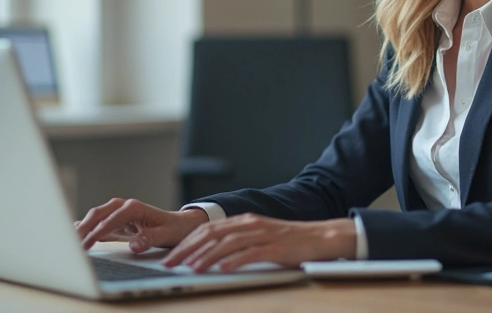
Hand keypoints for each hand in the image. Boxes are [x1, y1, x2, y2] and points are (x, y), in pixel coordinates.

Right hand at [74, 198, 207, 251]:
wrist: (180, 224)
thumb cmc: (174, 228)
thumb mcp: (166, 235)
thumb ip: (149, 239)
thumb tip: (134, 245)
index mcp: (134, 208)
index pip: (110, 220)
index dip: (96, 231)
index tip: (85, 244)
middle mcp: (124, 207)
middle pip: (98, 214)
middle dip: (83, 227)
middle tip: (70, 243)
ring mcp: (119, 213)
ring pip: (95, 217)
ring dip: (83, 228)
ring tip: (69, 242)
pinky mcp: (117, 221)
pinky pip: (99, 223)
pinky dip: (87, 227)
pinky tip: (75, 233)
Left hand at [161, 213, 356, 272]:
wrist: (321, 236)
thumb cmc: (290, 242)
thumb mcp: (260, 238)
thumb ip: (238, 243)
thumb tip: (211, 257)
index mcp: (244, 221)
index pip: (208, 229)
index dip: (186, 242)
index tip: (170, 256)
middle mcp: (250, 224)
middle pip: (212, 233)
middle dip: (188, 248)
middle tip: (170, 263)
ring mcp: (263, 235)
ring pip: (228, 243)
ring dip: (207, 256)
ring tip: (191, 268)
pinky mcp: (276, 248)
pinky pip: (251, 253)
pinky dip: (234, 261)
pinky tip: (222, 269)